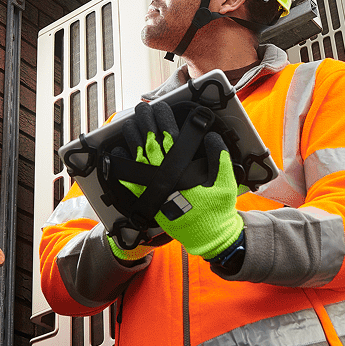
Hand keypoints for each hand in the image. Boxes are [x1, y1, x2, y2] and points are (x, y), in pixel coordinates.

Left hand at [117, 102, 242, 260]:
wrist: (208, 237)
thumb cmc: (217, 210)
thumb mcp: (225, 181)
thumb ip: (219, 157)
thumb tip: (211, 136)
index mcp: (183, 170)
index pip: (169, 137)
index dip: (163, 120)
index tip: (160, 108)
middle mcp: (165, 178)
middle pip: (149, 143)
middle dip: (145, 123)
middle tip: (142, 109)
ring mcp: (154, 190)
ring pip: (137, 157)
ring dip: (132, 138)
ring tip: (130, 123)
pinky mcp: (148, 200)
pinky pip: (129, 180)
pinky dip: (122, 165)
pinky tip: (118, 151)